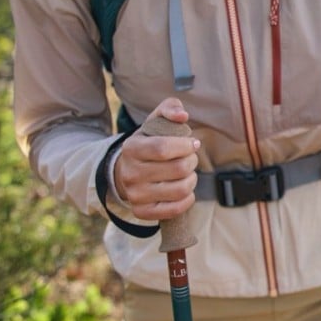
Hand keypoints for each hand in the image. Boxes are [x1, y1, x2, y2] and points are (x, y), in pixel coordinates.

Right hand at [114, 98, 199, 220]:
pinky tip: (185, 189)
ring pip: (180, 189)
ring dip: (192, 179)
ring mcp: (135, 195)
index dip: (185, 145)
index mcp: (131, 148)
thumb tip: (182, 116)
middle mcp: (130, 173)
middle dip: (192, 160)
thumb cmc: (149, 141)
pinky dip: (188, 199)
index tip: (193, 143)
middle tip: (190, 157)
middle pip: (177, 169)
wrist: (127, 170)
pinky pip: (175, 209)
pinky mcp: (142, 211)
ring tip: (187, 172)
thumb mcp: (156, 120)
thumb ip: (170, 108)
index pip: (163, 148)